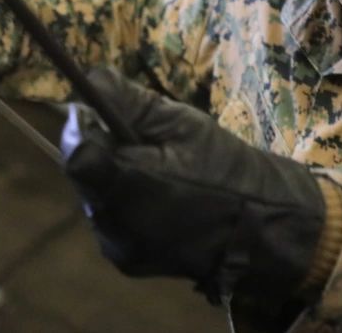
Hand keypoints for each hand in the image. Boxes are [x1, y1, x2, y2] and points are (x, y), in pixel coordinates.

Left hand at [61, 68, 326, 306]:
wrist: (264, 230)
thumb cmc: (227, 169)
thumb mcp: (183, 123)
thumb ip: (131, 102)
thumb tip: (91, 79)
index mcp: (131, 187)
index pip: (77, 152)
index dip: (85, 127)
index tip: (105, 113)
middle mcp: (114, 224)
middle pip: (82, 174)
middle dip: (102, 150)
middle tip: (142, 142)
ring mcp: (118, 248)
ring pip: (93, 196)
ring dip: (111, 177)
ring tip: (155, 171)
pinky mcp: (126, 262)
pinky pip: (109, 220)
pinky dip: (122, 203)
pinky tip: (155, 197)